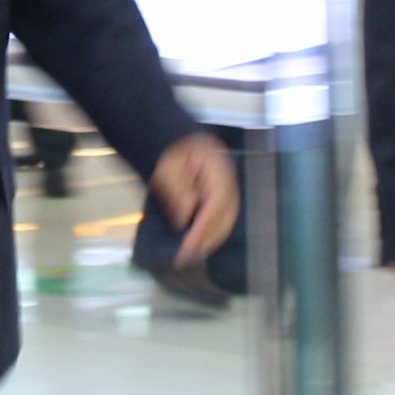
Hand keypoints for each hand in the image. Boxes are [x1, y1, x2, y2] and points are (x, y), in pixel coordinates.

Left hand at [149, 132, 237, 263]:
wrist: (174, 138)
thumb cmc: (170, 150)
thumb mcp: (167, 167)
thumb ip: (176, 191)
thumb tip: (184, 219)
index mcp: (217, 168)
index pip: (216, 204)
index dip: (204, 229)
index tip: (189, 247)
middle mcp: (227, 178)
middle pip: (227, 214)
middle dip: (209, 238)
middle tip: (188, 256)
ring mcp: (226, 185)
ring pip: (227, 218)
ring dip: (211, 237)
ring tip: (192, 253)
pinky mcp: (220, 193)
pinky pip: (221, 215)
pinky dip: (211, 230)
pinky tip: (198, 241)